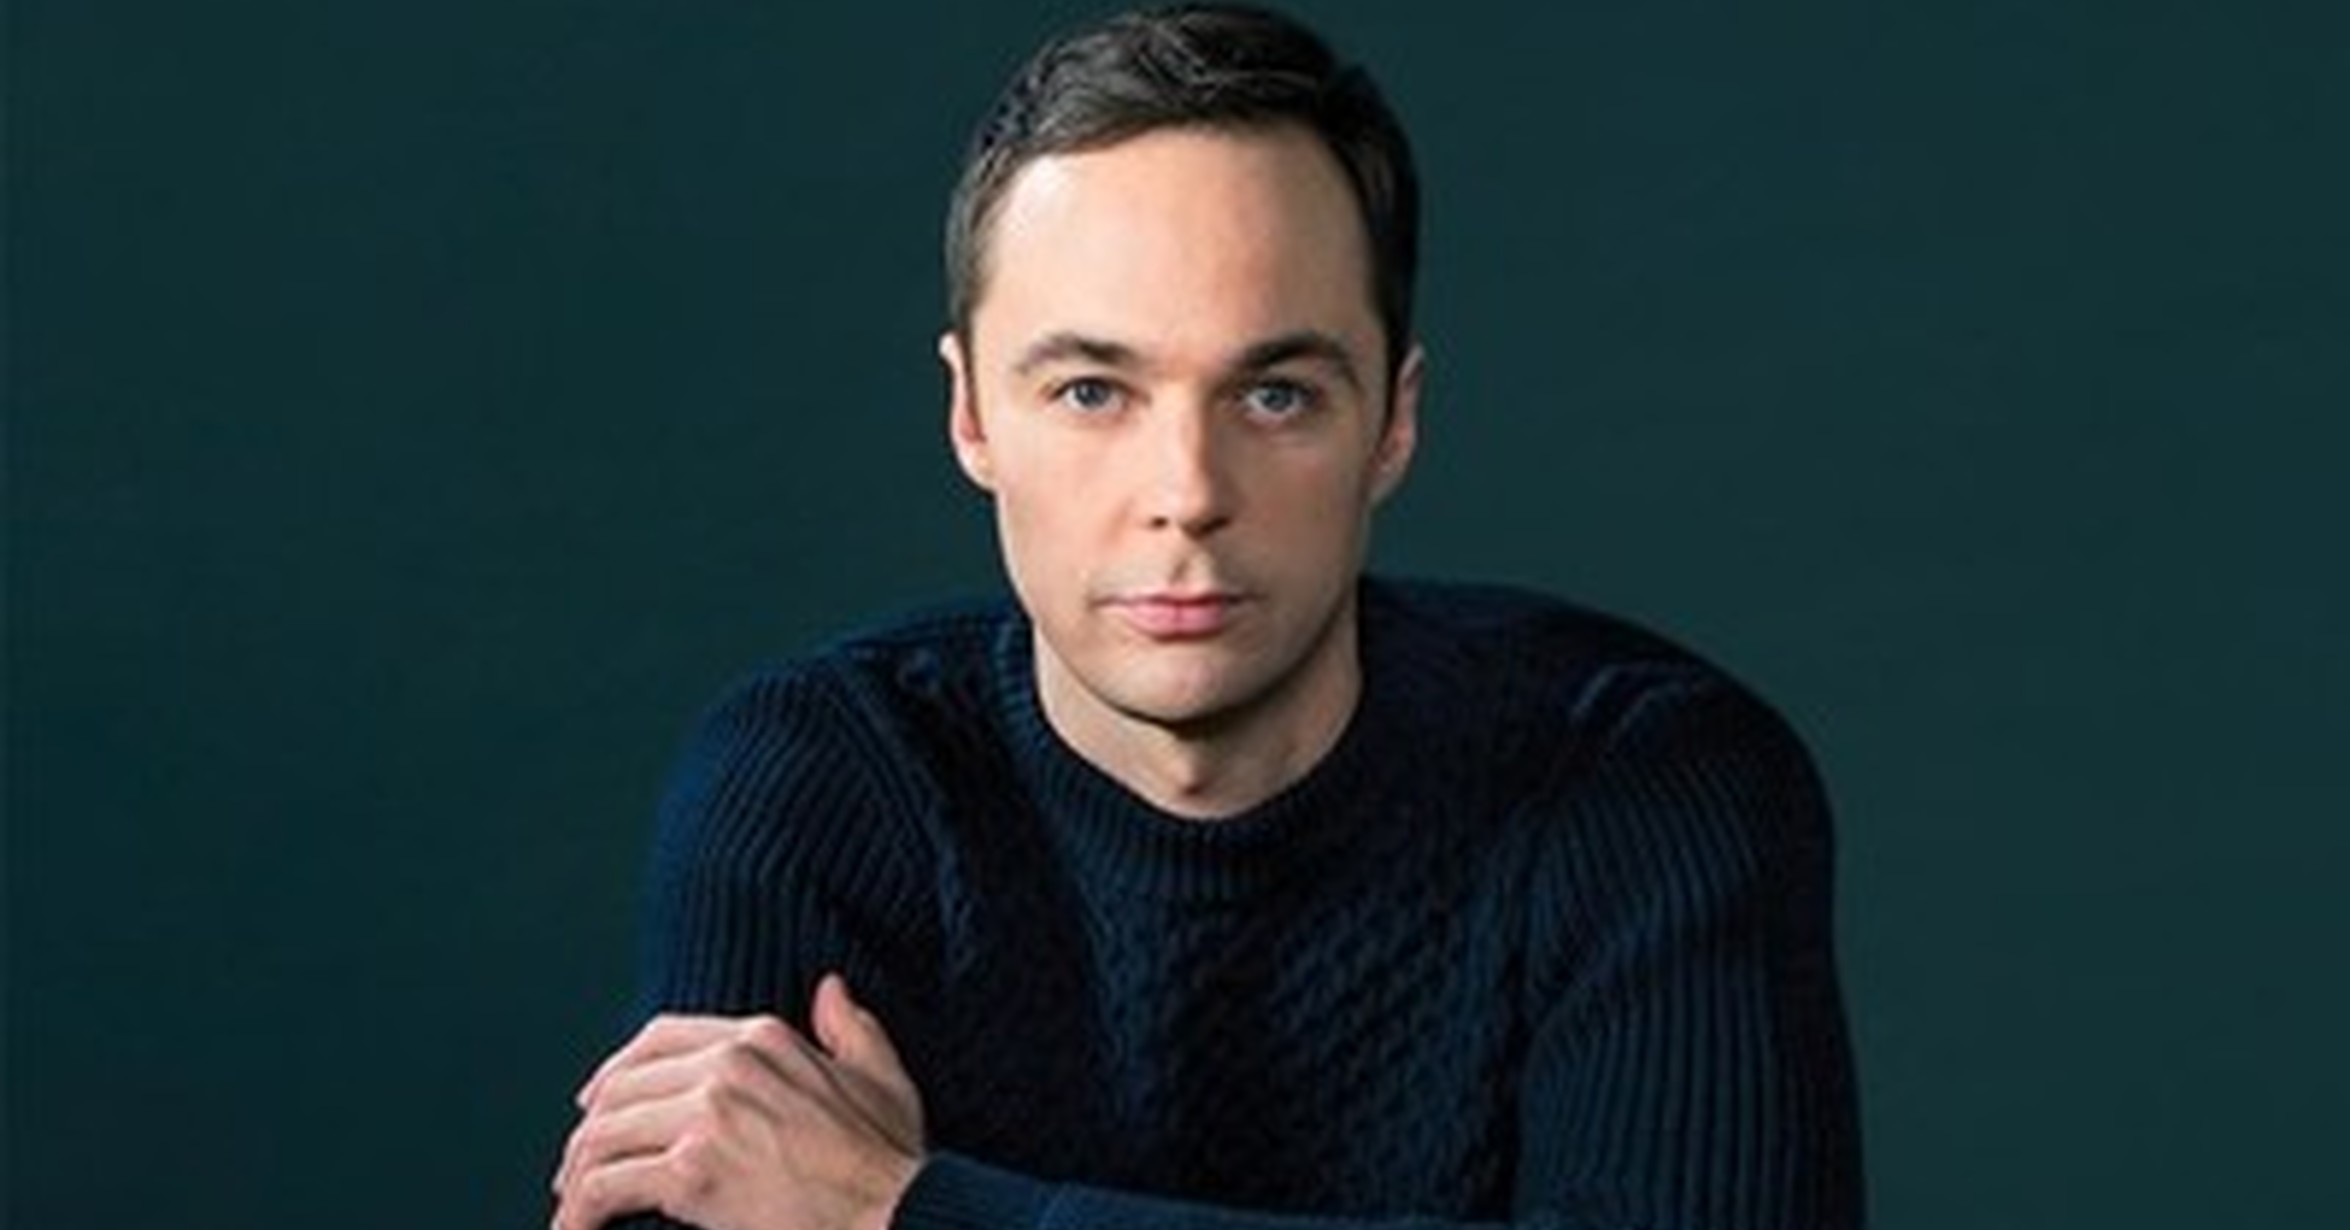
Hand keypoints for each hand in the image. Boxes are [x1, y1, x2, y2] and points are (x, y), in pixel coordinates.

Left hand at [552, 975, 924, 1229]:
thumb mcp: (882, 1079)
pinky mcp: (691, 1171)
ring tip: (570, 1207)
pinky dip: (579, 1212)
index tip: (596, 1101)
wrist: (895, 1214)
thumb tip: (831, 988)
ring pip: (605, 1134)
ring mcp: (707, 1115)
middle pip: (622, 1087)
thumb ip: (851, 1029)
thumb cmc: (891, 1161)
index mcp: (763, 1038)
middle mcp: (727, 1066)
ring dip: (578, 1173)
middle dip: (590, 1130)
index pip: (661, 1038)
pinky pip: (607, 1185)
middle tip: (575, 1168)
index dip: (618, 1070)